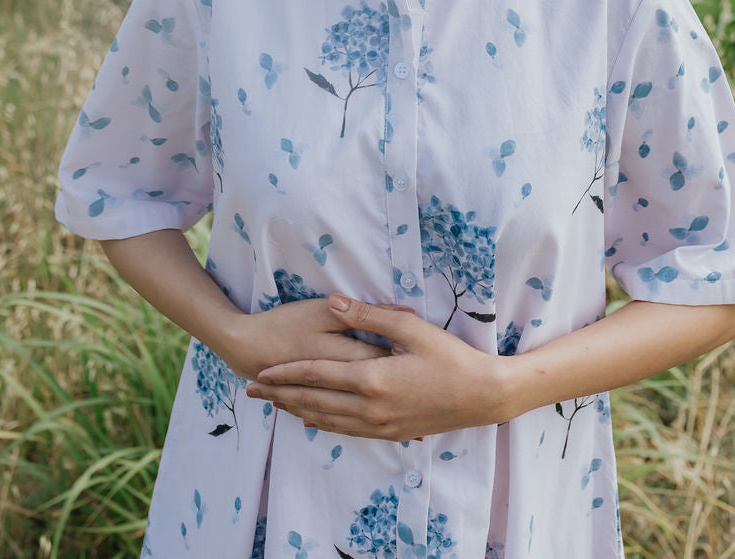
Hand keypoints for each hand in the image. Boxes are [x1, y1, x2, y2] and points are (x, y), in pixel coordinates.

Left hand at [244, 294, 509, 439]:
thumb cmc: (449, 356)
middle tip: (253, 392)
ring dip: (298, 412)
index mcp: (372, 380)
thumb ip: (368, 316)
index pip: (317, 376)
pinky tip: (312, 420)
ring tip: (274, 405)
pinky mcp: (390, 433)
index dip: (287, 375)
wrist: (481, 396)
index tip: (261, 373)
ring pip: (327, 421)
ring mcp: (380, 426)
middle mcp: (370, 409)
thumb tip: (333, 301)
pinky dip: (324, 424)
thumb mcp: (410, 328)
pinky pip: (346, 431)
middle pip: (315, 403)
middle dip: (281, 396)